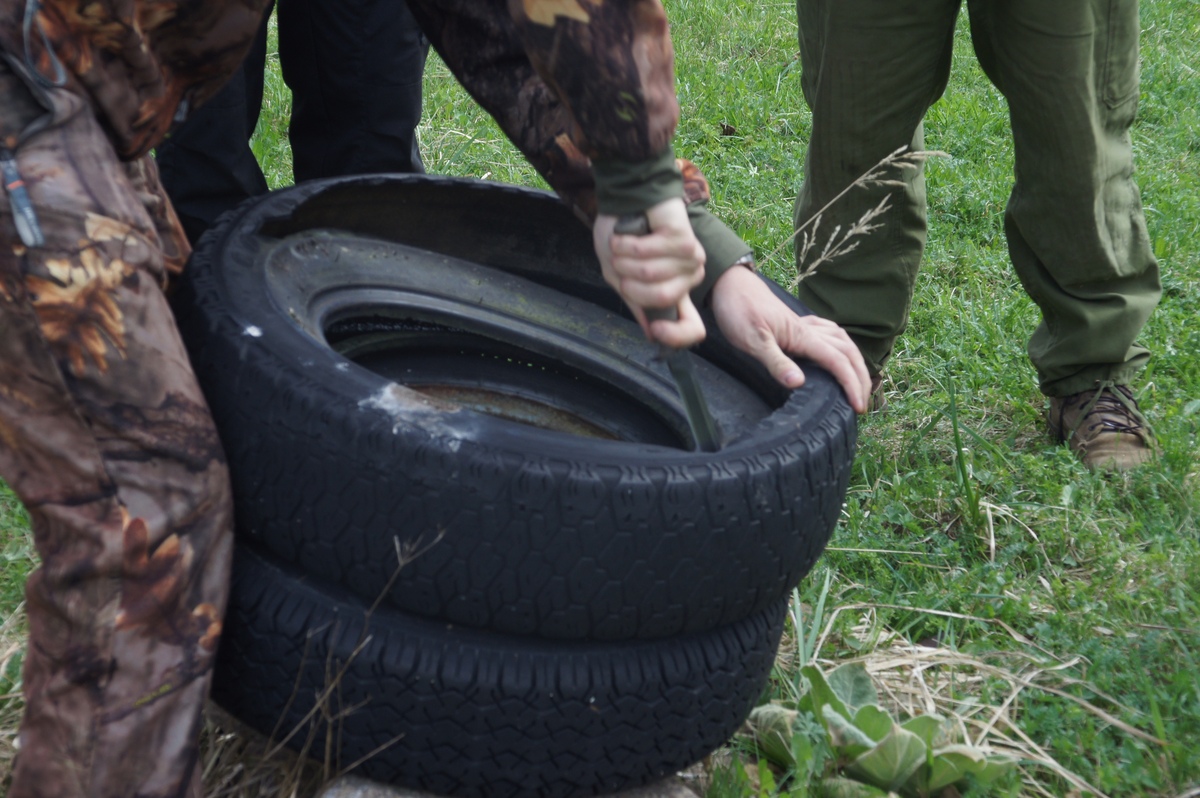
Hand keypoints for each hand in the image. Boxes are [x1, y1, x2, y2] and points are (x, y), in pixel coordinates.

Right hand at [594, 197, 706, 347]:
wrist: (623, 198)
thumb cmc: (621, 236)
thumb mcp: (620, 276)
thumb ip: (637, 303)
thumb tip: (652, 335)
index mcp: (676, 292)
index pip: (693, 329)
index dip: (676, 337)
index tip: (654, 332)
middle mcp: (689, 278)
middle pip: (661, 299)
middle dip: (628, 281)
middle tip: (620, 263)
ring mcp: (691, 258)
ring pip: (652, 275)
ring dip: (623, 258)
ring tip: (620, 245)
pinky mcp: (686, 238)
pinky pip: (649, 252)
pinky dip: (627, 244)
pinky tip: (627, 232)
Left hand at [710, 265, 871, 412]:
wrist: (731, 284)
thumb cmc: (738, 311)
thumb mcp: (752, 341)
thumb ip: (776, 362)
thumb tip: (799, 383)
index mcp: (803, 336)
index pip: (838, 362)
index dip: (852, 385)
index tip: (858, 407)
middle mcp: (810, 330)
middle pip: (848, 352)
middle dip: (861, 377)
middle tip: (864, 403)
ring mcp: (805, 325)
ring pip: (843, 341)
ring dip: (855, 361)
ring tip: (859, 383)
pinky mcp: (797, 324)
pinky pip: (830, 333)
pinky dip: (842, 345)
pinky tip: (838, 352)